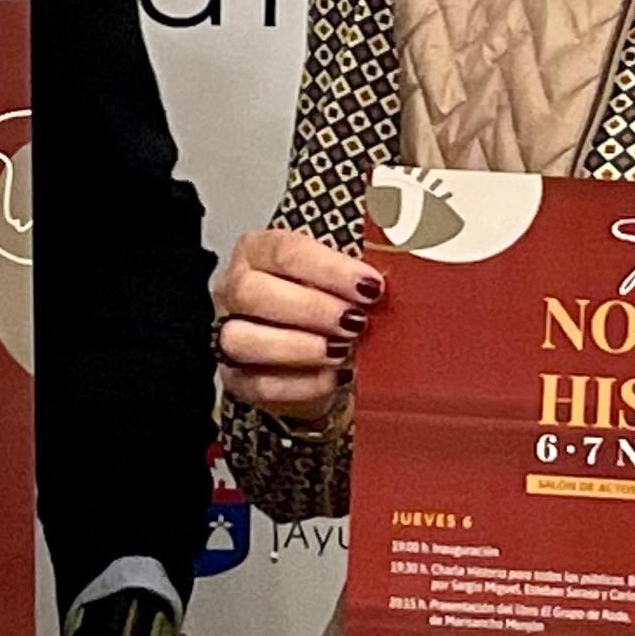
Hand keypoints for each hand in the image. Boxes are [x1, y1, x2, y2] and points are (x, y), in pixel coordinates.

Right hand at [214, 226, 379, 422]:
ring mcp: (228, 335)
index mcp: (258, 252)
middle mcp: (235, 290)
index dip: (329, 269)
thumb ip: (362, 269)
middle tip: (355, 321)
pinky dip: (300, 383)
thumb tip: (406, 257)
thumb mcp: (344, 278)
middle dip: (310, 308)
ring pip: (242, 338)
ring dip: (298, 346)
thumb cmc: (329, 305)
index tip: (370, 285)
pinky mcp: (237, 380)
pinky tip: (334, 377)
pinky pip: (257, 384)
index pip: (284, 250)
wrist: (319, 357)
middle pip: (252, 292)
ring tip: (341, 350)